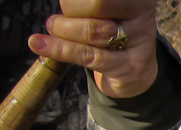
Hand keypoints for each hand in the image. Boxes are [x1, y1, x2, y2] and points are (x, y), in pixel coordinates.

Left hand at [28, 0, 158, 97]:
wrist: (137, 71)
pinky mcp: (129, 67)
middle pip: (97, 4)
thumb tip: (63, 2)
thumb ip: (88, 3)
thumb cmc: (111, 31)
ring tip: (54, 30)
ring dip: (62, 30)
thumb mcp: (104, 10)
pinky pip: (87, 55)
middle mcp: (141, 15)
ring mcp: (138, 42)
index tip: (70, 6)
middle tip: (58, 20)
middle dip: (70, 10)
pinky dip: (59, 49)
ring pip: (91, 31)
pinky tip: (38, 44)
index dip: (74, 0)